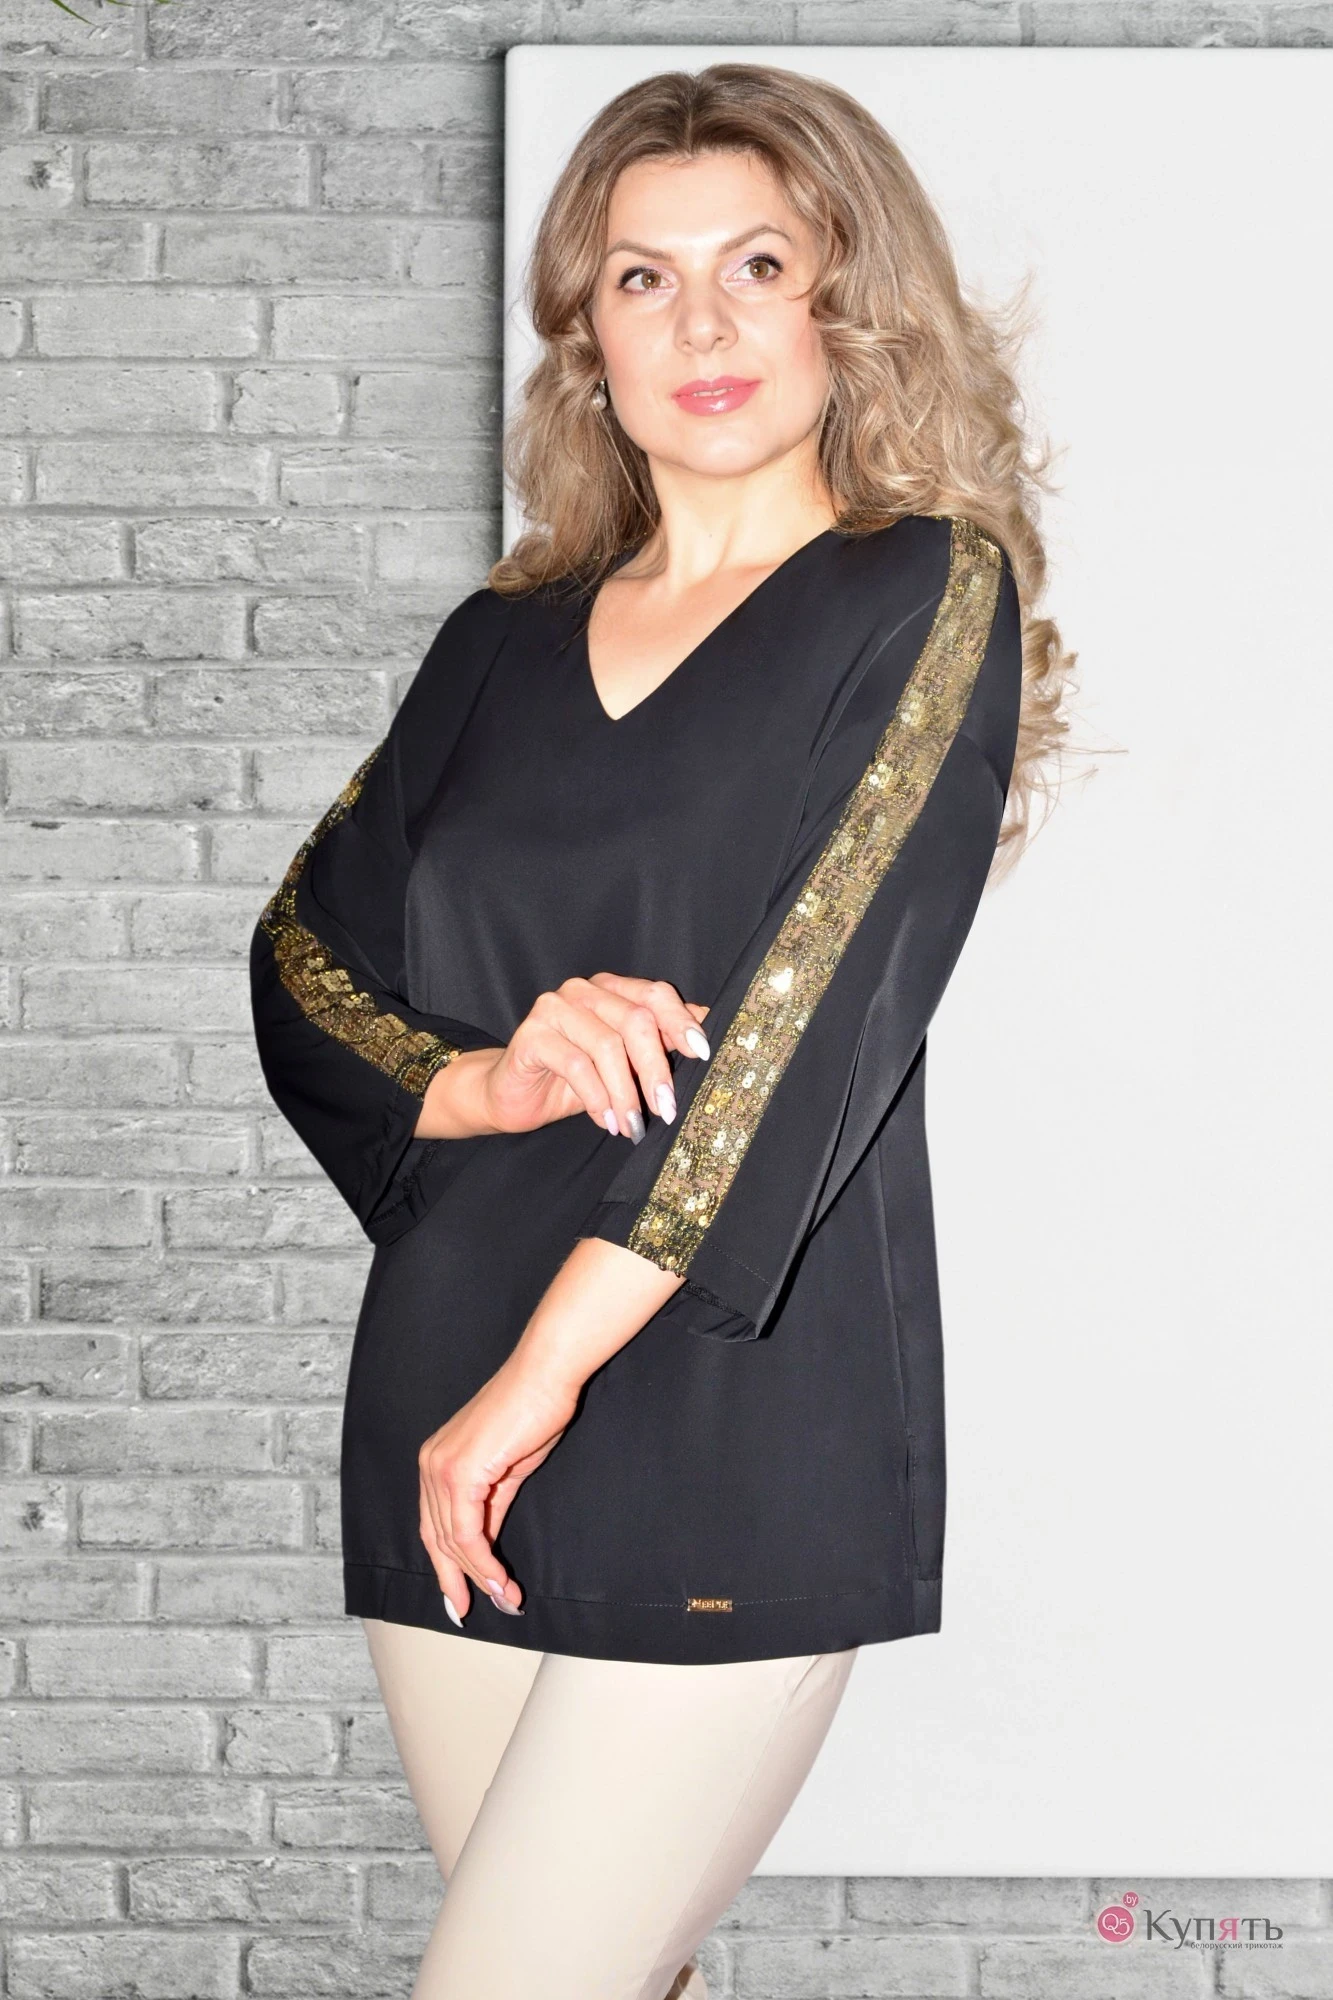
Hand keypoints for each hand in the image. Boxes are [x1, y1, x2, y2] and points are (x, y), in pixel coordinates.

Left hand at [418, 1356, 578, 1620]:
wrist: (546, 1376)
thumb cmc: (532, 1412)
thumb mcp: (507, 1471)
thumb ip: (490, 1506)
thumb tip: (485, 1544)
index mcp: (437, 1460)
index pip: (434, 1525)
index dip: (447, 1564)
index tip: (464, 1595)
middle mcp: (430, 1463)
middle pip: (436, 1538)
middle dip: (456, 1579)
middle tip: (476, 1608)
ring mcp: (441, 1467)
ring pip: (452, 1540)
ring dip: (479, 1576)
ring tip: (505, 1598)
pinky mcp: (461, 1472)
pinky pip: (466, 1532)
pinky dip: (484, 1561)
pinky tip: (502, 1580)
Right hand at [431, 975, 710, 1142]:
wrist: (513, 1096)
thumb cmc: (574, 1080)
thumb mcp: (624, 1064)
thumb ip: (659, 1042)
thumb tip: (710, 1029)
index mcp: (611, 989)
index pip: (655, 994)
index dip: (680, 1023)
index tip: (702, 1056)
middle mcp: (583, 990)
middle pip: (635, 1020)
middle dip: (656, 1069)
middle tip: (668, 1109)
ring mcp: (554, 1008)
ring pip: (607, 1045)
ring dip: (625, 1093)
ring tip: (634, 1126)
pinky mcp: (531, 1035)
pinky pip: (575, 1064)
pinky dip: (597, 1098)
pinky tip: (607, 1122)